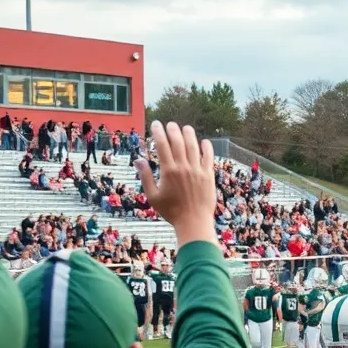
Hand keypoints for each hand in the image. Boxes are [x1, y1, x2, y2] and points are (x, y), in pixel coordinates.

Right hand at [136, 121, 215, 247]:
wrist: (193, 222)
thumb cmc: (171, 211)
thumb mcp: (153, 196)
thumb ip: (146, 177)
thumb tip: (138, 160)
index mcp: (168, 171)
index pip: (162, 145)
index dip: (158, 132)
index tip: (156, 124)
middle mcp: (183, 167)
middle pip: (178, 141)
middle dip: (172, 130)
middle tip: (170, 124)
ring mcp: (198, 170)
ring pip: (193, 146)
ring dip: (189, 134)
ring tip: (185, 127)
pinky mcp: (209, 175)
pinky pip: (209, 157)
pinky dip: (207, 147)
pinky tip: (204, 141)